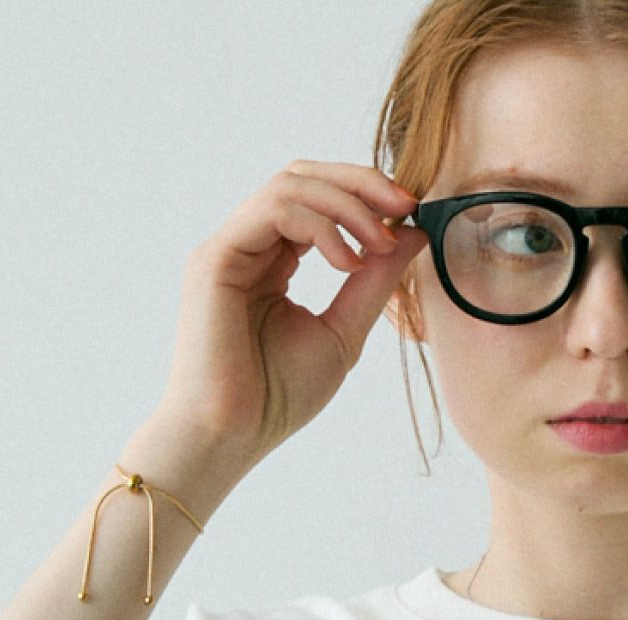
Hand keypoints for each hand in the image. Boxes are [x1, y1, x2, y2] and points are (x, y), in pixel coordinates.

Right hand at [157, 160, 428, 465]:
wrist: (231, 434)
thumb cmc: (278, 397)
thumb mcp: (343, 332)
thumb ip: (374, 282)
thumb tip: (411, 234)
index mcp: (272, 262)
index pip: (317, 200)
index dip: (364, 195)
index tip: (410, 211)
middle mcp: (247, 246)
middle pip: (302, 177)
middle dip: (359, 182)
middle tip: (405, 204)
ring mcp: (228, 248)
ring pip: (289, 185)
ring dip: (346, 205)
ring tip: (379, 244)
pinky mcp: (215, 258)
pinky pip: (273, 211)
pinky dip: (319, 226)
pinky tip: (347, 262)